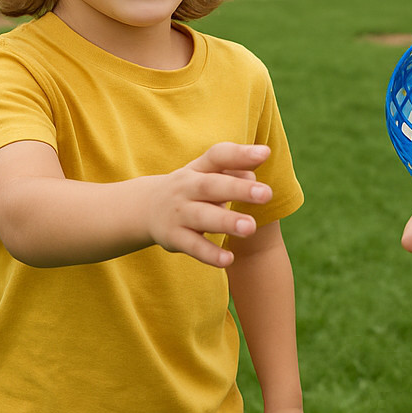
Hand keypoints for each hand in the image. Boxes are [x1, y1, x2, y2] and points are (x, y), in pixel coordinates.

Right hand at [148, 142, 273, 267]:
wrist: (145, 207)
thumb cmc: (192, 188)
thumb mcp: (207, 174)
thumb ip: (234, 171)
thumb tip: (253, 177)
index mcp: (199, 168)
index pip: (218, 156)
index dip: (241, 154)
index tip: (265, 153)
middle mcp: (187, 187)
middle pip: (212, 186)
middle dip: (239, 189)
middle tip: (266, 194)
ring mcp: (179, 213)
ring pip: (202, 216)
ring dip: (226, 222)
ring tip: (250, 227)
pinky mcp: (174, 237)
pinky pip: (193, 246)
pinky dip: (209, 254)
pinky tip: (228, 259)